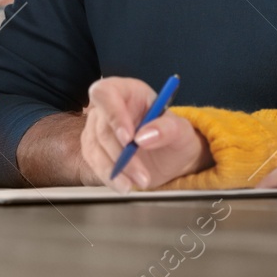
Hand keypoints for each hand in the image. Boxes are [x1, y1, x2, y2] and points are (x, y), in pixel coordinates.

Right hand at [80, 77, 207, 191]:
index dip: (113, 114)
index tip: (128, 138)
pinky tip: (125, 185)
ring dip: (117, 169)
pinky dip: (110, 177)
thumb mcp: (181, 130)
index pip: (106, 93)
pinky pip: (94, 164)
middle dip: (121, 154)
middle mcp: (108, 107)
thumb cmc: (175, 136)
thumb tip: (144, 137)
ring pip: (96, 148)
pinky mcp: (95, 150)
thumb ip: (167, 128)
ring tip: (140, 182)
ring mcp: (98, 129)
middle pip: (102, 127)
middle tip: (143, 174)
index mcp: (128, 91)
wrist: (172, 157)